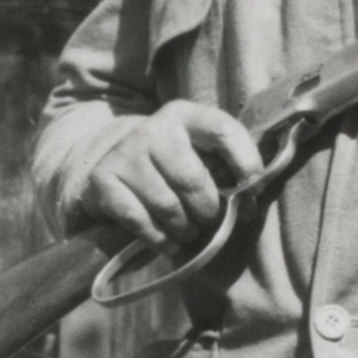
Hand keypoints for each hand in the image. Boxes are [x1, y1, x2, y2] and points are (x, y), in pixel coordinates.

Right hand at [63, 101, 260, 247]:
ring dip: (185, 228)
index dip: (245, 162)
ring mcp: (125, 153)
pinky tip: (167, 240)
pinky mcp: (104, 180)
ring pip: (167, 205)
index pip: (223, 130)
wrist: (116, 165)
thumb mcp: (202, 155)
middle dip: (208, 209)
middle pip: (192, 179)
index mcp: (186, 117)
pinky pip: (140, 221)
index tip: (253, 190)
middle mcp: (153, 129)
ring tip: (188, 230)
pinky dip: (159, 239)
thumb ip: (229, 169)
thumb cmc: (174, 166)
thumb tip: (250, 204)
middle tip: (209, 219)